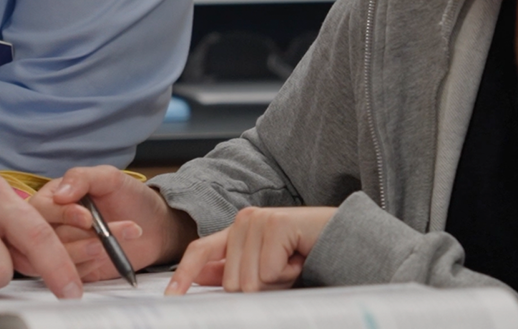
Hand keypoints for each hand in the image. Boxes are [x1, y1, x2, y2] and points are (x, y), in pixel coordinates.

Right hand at [26, 165, 189, 282]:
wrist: (155, 227)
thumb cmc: (131, 198)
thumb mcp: (109, 178)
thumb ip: (82, 178)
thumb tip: (58, 194)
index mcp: (53, 197)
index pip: (41, 208)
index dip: (62, 215)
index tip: (87, 218)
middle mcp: (52, 223)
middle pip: (45, 236)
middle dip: (77, 237)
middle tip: (103, 237)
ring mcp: (62, 247)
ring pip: (57, 257)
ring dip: (87, 252)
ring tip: (110, 245)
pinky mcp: (74, 268)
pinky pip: (71, 273)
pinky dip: (90, 265)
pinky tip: (107, 255)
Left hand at [167, 206, 337, 294]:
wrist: (346, 242)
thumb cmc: (306, 255)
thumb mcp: (265, 269)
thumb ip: (232, 271)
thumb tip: (198, 277)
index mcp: (237, 231)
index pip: (200, 250)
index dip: (183, 273)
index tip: (171, 296)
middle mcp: (244, 221)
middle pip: (232, 281)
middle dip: (262, 288)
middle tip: (285, 271)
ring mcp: (259, 220)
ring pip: (250, 280)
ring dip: (277, 283)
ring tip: (293, 264)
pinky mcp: (276, 225)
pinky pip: (270, 271)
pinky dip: (289, 274)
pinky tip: (301, 257)